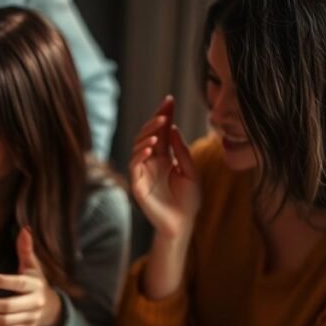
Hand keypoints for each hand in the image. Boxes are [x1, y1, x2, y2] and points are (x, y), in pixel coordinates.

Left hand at [0, 228, 62, 325]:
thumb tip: (24, 229)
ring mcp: (30, 318)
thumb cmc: (35, 283)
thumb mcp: (32, 267)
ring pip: (4, 320)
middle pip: (8, 306)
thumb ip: (26, 250)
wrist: (51, 310)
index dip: (4, 282)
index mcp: (36, 285)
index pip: (19, 284)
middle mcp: (35, 303)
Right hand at [130, 96, 200, 239]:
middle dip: (155, 120)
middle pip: (148, 135)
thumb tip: (175, 129)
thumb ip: (182, 152)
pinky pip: (135, 165)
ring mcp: (143, 173)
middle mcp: (152, 163)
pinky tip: (151, 146)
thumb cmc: (188, 201)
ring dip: (148, 134)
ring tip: (160, 126)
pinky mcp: (138, 185)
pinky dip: (140, 154)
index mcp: (164, 159)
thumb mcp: (190, 171)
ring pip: (139, 147)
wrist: (183, 224)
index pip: (162, 132)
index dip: (164, 116)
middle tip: (165, 110)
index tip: (170, 100)